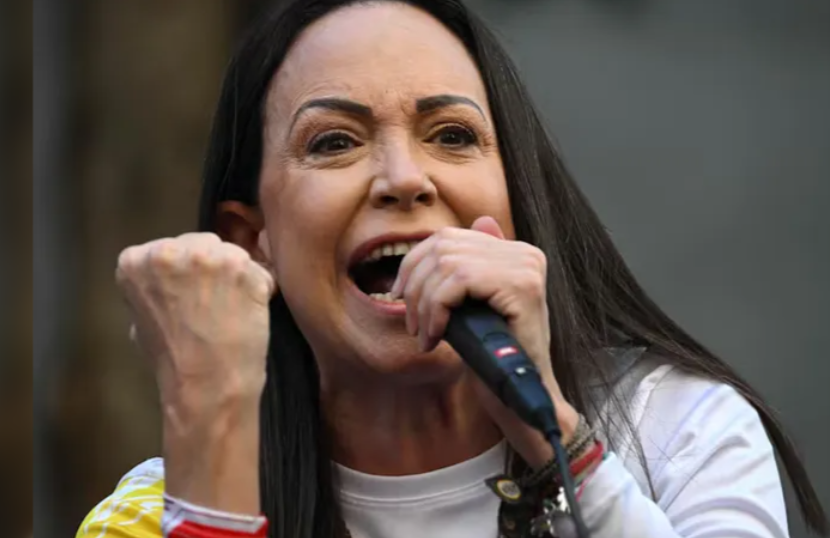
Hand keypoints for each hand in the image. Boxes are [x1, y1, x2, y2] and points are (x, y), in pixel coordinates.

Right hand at [116, 232, 274, 512]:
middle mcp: (166, 251)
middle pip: (203, 244)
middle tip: (214, 307)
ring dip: (238, 278)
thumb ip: (153, 286)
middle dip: (213, 270)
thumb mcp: (141, 319)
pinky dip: (260, 290)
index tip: (189, 299)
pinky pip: (259, 270)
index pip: (169, 248)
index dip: (187, 274)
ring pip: (233, 254)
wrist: (207, 386)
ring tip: (229, 312)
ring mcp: (205, 256)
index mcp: (134, 262)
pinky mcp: (240, 266)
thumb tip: (170, 273)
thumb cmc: (175, 360)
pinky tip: (247, 313)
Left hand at [391, 216, 577, 466]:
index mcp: (516, 252)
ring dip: (423, 303)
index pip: (450, 237)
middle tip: (412, 323)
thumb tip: (481, 221)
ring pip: (446, 264)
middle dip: (415, 285)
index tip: (400, 294)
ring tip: (423, 333)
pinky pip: (457, 282)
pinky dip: (435, 310)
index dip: (414, 262)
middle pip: (443, 246)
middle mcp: (524, 252)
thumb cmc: (495, 354)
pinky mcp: (520, 285)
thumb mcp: (476, 304)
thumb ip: (474, 266)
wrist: (521, 394)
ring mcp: (525, 266)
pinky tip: (435, 336)